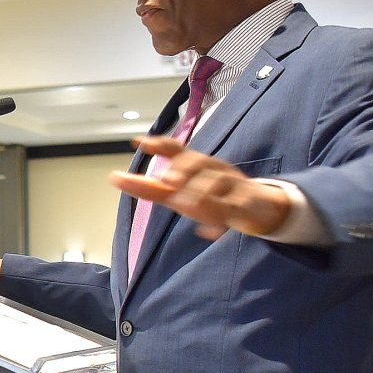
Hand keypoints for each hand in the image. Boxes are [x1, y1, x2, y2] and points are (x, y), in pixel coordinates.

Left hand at [107, 136, 289, 240]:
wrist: (258, 208)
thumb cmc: (212, 196)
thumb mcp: (179, 193)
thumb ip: (149, 187)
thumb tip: (114, 178)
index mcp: (197, 165)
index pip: (177, 150)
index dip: (161, 145)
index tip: (140, 143)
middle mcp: (214, 169)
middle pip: (199, 162)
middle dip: (184, 169)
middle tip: (168, 183)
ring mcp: (232, 185)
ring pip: (218, 183)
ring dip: (201, 194)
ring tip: (186, 204)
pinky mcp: (247, 204)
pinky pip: (236, 207)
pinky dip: (223, 216)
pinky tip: (207, 230)